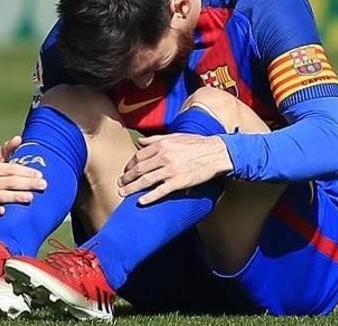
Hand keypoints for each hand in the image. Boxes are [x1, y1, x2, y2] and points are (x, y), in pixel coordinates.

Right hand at [0, 135, 47, 219]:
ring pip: (1, 195)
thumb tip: (19, 138)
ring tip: (31, 197)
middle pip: (8, 182)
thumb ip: (7, 150)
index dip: (25, 171)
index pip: (10, 169)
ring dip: (16, 196)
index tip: (40, 175)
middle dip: (27, 183)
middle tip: (43, 185)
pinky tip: (4, 211)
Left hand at [118, 134, 232, 205]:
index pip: (138, 156)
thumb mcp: (174, 136)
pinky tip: (140, 201)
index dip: (129, 165)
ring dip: (132, 188)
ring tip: (123, 193)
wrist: (216, 153)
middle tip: (120, 183)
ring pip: (146, 180)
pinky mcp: (179, 182)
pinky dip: (149, 197)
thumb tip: (140, 142)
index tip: (125, 170)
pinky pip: (161, 191)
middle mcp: (164, 157)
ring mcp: (171, 170)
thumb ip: (155, 139)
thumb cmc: (196, 144)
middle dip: (127, 177)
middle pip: (139, 169)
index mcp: (161, 145)